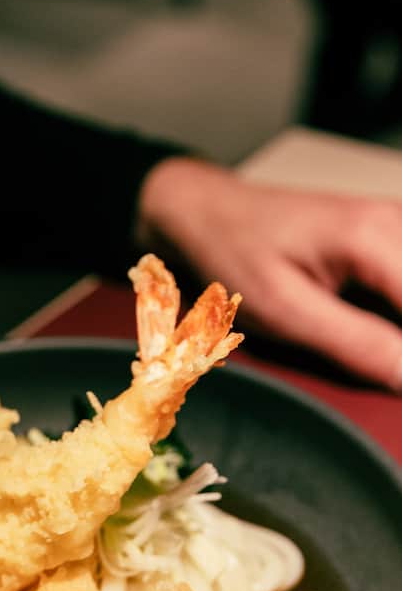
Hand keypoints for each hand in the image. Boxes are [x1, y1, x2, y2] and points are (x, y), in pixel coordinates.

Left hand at [137, 155, 401, 391]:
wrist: (208, 212)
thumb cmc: (235, 255)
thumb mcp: (286, 310)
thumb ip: (356, 345)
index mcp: (372, 237)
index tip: (391, 378)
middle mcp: (394, 221)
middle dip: (399, 343)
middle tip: (348, 350)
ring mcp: (395, 224)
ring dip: (394, 331)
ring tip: (338, 338)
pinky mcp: (389, 236)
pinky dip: (392, 313)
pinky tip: (373, 335)